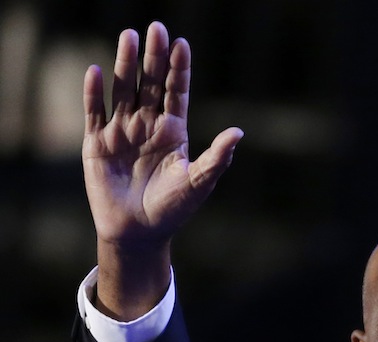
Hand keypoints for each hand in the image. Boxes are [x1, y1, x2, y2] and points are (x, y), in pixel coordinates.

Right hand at [82, 22, 242, 318]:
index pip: (176, 92)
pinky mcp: (96, 143)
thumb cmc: (173, 210)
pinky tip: (96, 71)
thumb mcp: (198, 183)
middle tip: (156, 28)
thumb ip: (217, 158)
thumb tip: (239, 133)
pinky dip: (94, 93)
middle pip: (150, 83)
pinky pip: (95, 112)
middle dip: (153, 57)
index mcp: (174, 132)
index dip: (179, 69)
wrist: (139, 233)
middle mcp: (147, 126)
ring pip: (123, 90)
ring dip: (124, 65)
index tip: (182, 44)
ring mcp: (121, 132)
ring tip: (128, 37)